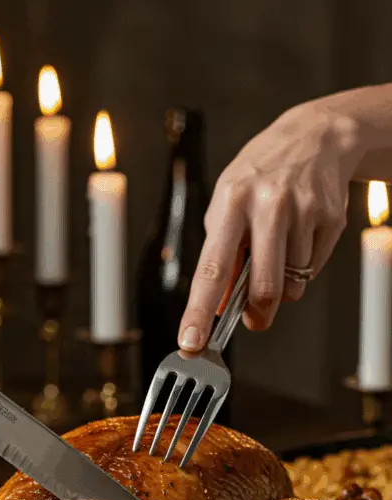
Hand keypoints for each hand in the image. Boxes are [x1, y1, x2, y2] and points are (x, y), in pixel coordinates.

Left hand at [178, 103, 360, 350]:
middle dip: (258, 313)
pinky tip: (299, 238)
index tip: (192, 341)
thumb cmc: (262, 174)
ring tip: (279, 252)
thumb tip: (220, 304)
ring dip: (283, 285)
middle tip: (254, 319)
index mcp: (232, 202)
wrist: (316, 136)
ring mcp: (304, 211)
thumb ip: (221, 255)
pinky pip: (313, 269)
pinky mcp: (331, 218)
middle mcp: (269, 204)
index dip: (200, 311)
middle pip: (264, 287)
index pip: (212, 269)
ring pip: (292, 284)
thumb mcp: (228, 205)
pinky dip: (303, 267)